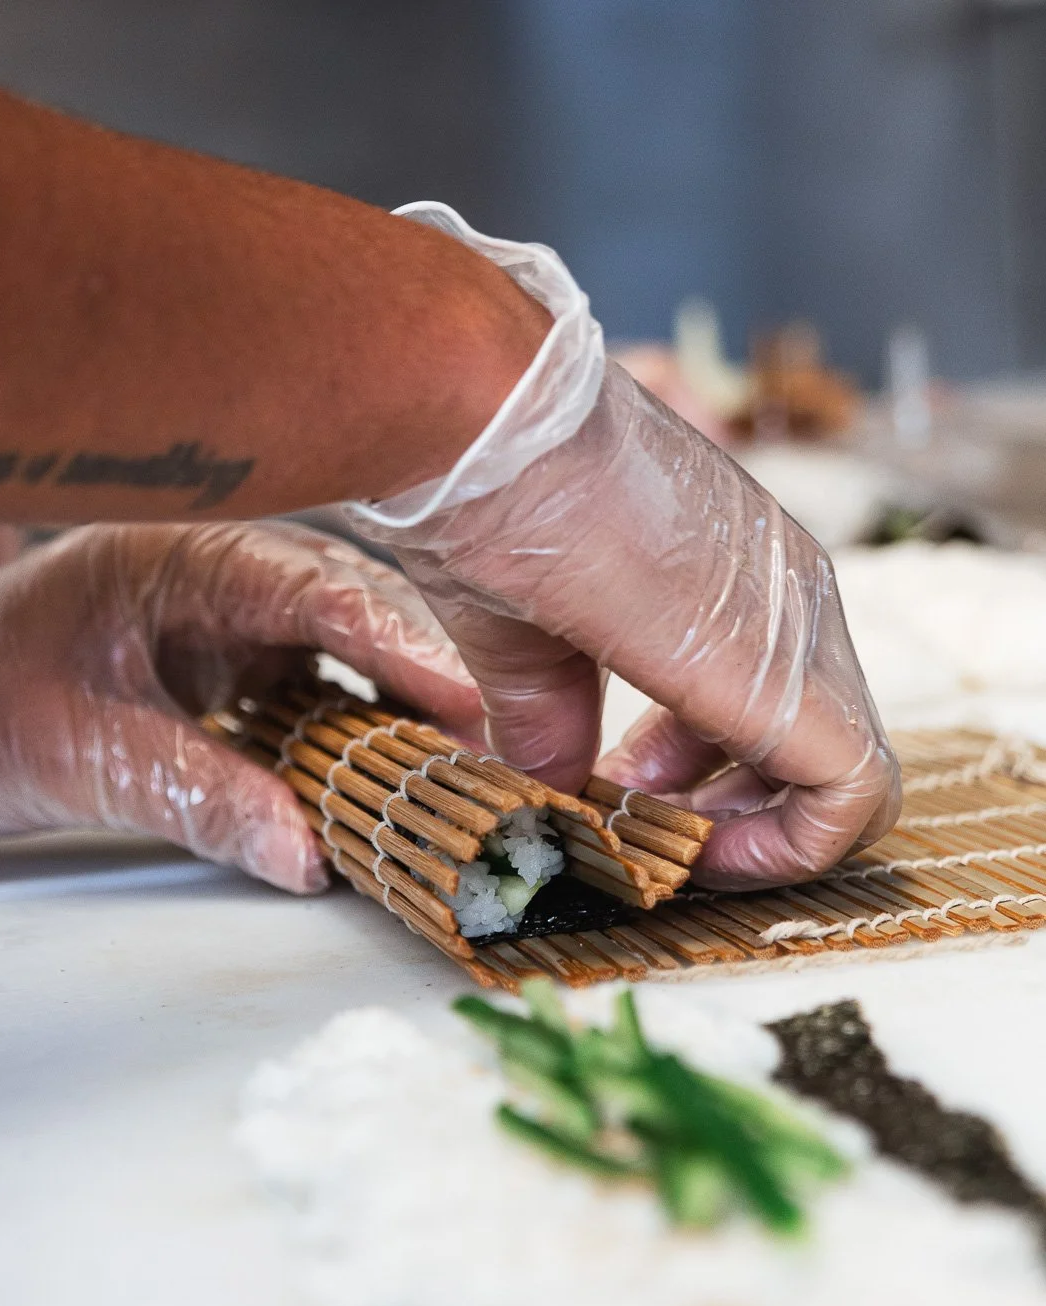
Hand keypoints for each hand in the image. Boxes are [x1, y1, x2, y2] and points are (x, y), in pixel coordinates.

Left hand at [0, 521, 481, 890]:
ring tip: (454, 759)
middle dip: (421, 668)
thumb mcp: (82, 752)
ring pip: (349, 647)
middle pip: (352, 607)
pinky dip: (363, 727)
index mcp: (180, 559)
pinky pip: (323, 688)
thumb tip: (307, 856)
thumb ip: (198, 797)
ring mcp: (234, 621)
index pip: (311, 585)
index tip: (461, 698)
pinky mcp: (240, 666)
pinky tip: (393, 766)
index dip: (396, 639)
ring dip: (401, 701)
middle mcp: (221, 578)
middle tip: (480, 741)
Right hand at [354, 361, 899, 889]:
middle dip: (732, 808)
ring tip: (656, 833)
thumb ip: (551, 715)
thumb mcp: (527, 634)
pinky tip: (693, 851)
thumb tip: (551, 785)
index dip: (710, 768)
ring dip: (755, 831)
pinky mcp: (787, 676)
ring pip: (845, 773)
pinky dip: (784, 848)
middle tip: (645, 825)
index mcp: (738, 575)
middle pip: (817, 740)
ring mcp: (800, 630)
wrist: (484, 429)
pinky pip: (846, 792)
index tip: (628, 790)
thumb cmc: (494, 502)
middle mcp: (792, 597)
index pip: (777, 696)